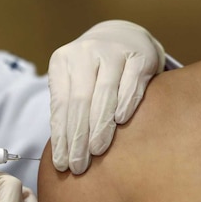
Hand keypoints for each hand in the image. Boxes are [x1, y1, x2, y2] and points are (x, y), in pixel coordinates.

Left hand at [48, 20, 164, 173]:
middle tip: (78, 166)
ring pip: (104, 93)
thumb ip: (69, 107)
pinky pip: (131, 83)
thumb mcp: (74, 80)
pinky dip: (126, 103)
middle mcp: (85, 52)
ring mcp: (113, 51)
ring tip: (96, 151)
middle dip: (78, 137)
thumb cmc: (93, 70)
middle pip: (79, 100)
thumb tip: (63, 151)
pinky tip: (121, 123)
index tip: (61, 164)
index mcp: (62, 60)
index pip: (60, 104)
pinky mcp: (139, 55)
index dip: (61, 136)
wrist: (123, 35)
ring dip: (100, 126)